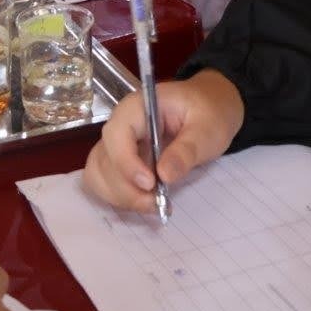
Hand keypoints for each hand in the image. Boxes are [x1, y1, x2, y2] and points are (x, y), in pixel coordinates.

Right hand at [83, 70, 242, 213]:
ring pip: (100, 172)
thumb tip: (165, 175)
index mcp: (138, 107)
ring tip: (153, 204)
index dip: (126, 162)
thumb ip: (187, 149)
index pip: (117, 133)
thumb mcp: (207, 128)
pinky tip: (144, 201)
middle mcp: (121, 124)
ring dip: (121, 195)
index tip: (150, 183)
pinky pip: (105, 180)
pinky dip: (119, 196)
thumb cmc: (209, 112)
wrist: (210, 109)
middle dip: (125, 186)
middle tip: (157, 202)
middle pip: (105, 158)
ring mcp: (119, 143)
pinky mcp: (121, 160)